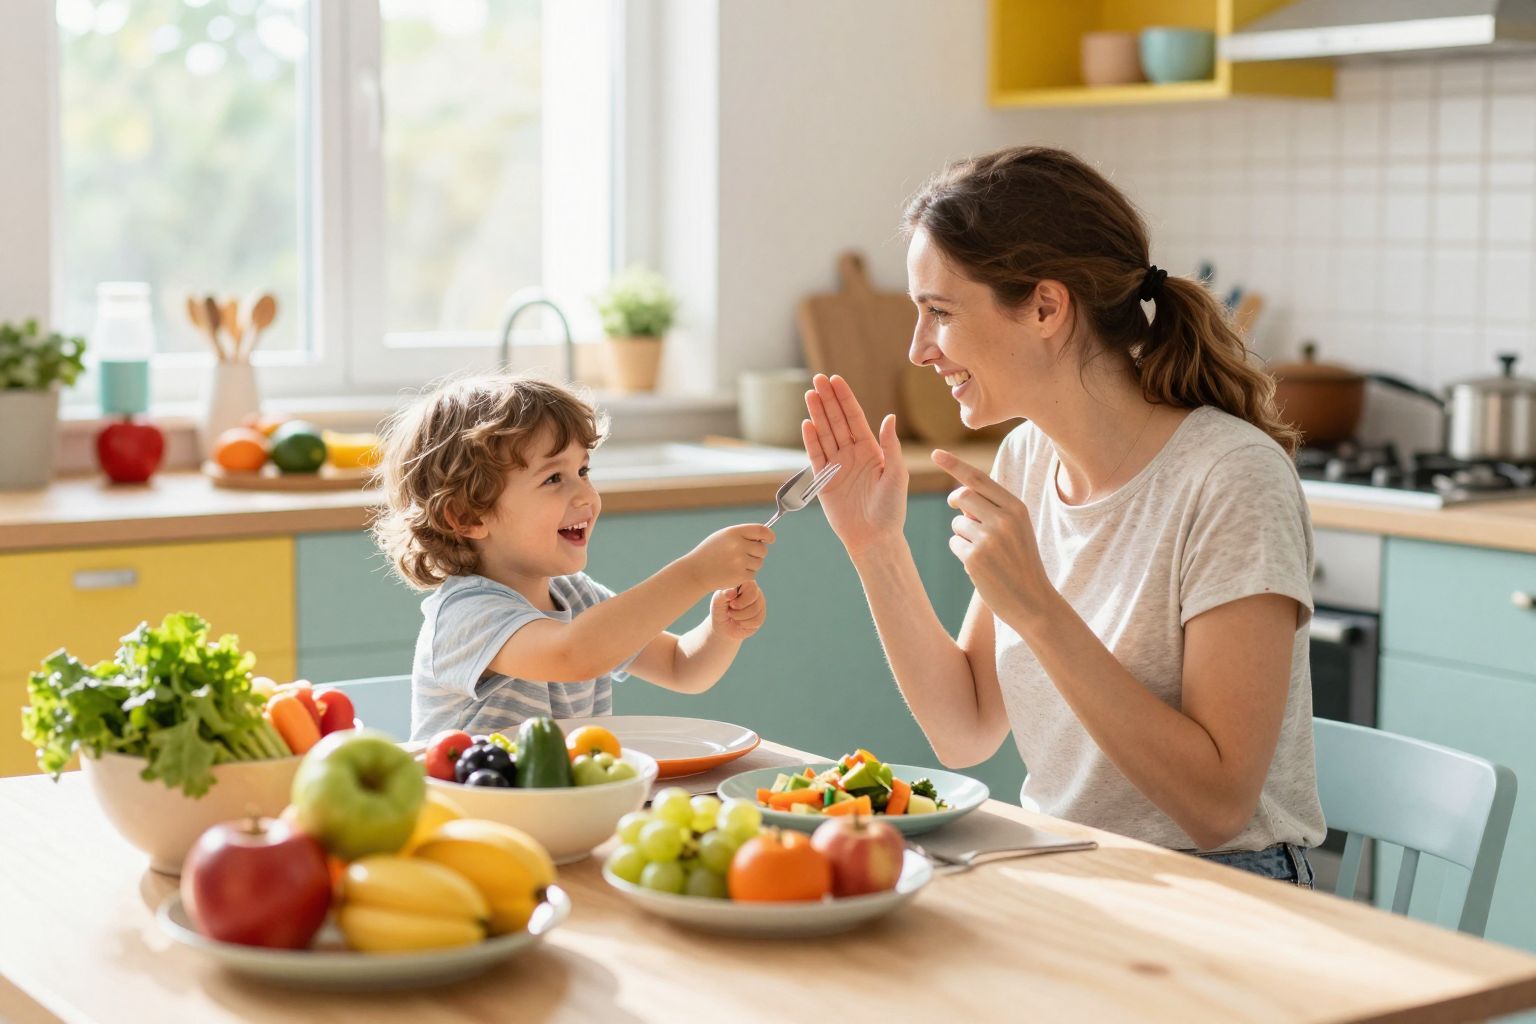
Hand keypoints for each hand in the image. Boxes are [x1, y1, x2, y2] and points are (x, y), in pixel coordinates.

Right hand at [682, 524, 774, 591]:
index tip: (770, 539)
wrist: (695, 572)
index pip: (761, 530)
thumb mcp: (723, 537)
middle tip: (746, 555)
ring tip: (735, 564)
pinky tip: (733, 572)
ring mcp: (739, 561)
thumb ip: (742, 535)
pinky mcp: (740, 576)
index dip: (769, 535)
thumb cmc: (710, 552)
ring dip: (752, 564)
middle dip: (758, 552)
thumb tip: (765, 538)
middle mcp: (738, 546)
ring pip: (759, 563)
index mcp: (734, 532)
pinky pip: (753, 574)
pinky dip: (746, 574)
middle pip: (763, 549)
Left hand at [711, 580, 766, 640]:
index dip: (741, 598)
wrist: (723, 627)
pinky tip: (740, 622)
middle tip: (730, 611)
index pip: (750, 585)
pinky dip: (745, 623)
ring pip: (755, 610)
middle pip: (754, 597)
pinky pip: (757, 620)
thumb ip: (723, 594)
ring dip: (740, 617)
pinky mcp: (761, 615)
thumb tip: (733, 591)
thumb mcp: (717, 602)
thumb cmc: (719, 610)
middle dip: (739, 608)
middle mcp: (754, 590)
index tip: (730, 603)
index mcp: (743, 583)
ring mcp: (759, 602)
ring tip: (733, 616)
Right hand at [802, 373, 908, 555]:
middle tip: (818, 379)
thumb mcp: (896, 475)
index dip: (845, 399)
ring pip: (824, 434)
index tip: (836, 380)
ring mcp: (836, 466)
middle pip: (837, 421)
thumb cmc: (891, 509)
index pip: (855, 418)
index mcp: (871, 450)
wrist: (874, 537)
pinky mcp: (823, 481)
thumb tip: (888, 417)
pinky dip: (810, 440)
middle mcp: (852, 454)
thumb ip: (890, 446)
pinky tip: (807, 423)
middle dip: (828, 400)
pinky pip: (815, 456)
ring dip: (817, 414)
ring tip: (809, 394)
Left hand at [932, 449, 1055, 624]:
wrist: (1033, 601)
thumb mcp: (1018, 529)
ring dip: (962, 533)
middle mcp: (1003, 519)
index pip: (979, 479)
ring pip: (957, 522)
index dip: (955, 464)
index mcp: (1016, 507)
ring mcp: (988, 538)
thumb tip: (958, 495)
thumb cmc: (1022, 562)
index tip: (936, 453)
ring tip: (983, 551)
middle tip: (959, 511)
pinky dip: (961, 551)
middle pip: (962, 496)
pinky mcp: (974, 558)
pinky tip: (979, 566)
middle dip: (956, 503)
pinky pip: (954, 543)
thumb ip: (994, 508)